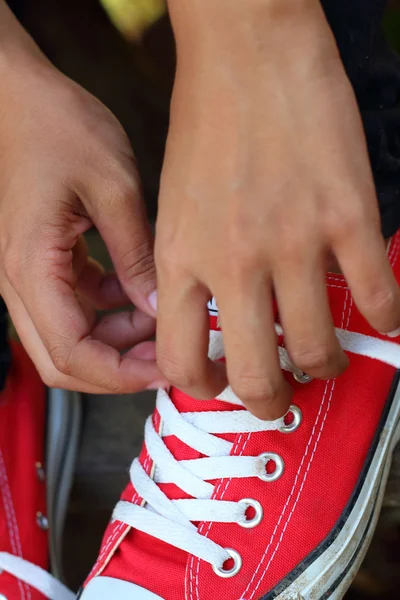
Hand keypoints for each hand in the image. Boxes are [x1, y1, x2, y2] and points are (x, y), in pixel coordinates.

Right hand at [0, 30, 165, 392]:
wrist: (20, 97)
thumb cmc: (58, 127)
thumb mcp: (113, 188)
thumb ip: (136, 255)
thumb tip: (159, 307)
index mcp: (32, 267)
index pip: (72, 354)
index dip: (122, 375)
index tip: (167, 370)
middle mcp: (20, 281)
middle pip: (64, 361)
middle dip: (119, 370)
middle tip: (168, 359)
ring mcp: (28, 274)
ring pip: (69, 339)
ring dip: (116, 343)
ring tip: (162, 323)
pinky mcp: (42, 262)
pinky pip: (73, 308)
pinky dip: (108, 313)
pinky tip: (139, 294)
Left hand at [156, 0, 399, 417]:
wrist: (247, 51)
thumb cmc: (204, 125)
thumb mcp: (170, 207)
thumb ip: (185, 269)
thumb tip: (207, 320)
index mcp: (181, 259)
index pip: (182, 361)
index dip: (203, 387)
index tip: (220, 381)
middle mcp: (234, 261)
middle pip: (256, 376)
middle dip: (269, 401)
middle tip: (279, 394)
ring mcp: (295, 242)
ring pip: (318, 350)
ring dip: (326, 367)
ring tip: (326, 359)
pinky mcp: (348, 215)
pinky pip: (377, 297)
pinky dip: (383, 318)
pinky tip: (377, 313)